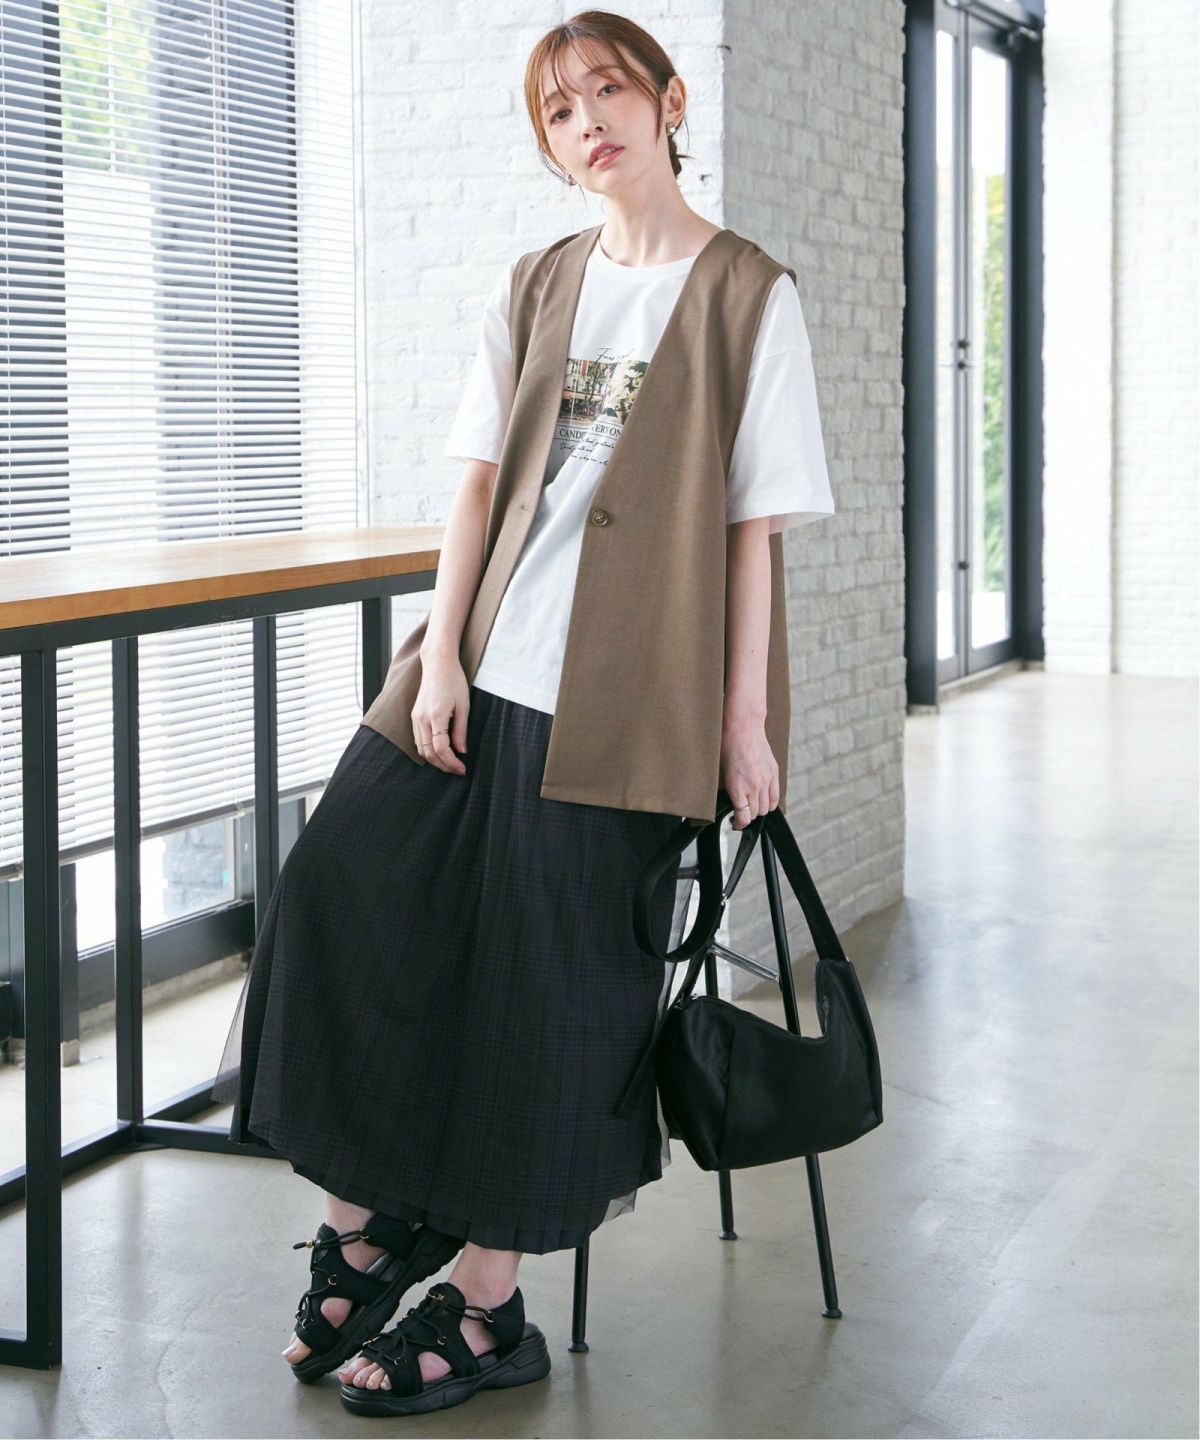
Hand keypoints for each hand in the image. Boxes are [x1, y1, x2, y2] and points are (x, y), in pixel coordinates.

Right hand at [412, 654, 469, 774]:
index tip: (462, 769)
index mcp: (436, 716)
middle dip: (443, 765)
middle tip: (457, 770)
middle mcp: (422, 718)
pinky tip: (440, 752)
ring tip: (450, 763)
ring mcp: (415, 717)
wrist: (438, 664)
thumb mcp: (464, 706)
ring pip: (420, 748)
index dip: (451, 763)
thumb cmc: (454, 681)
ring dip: (434, 760)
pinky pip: (418, 739)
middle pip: (428, 753)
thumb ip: (461, 731)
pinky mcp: (414, 715)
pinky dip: (427, 750)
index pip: (440, 749)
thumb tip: (461, 751)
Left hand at [719, 712, 778, 829]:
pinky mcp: (774, 773)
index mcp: (737, 788)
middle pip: (754, 814)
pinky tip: (763, 800)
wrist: (742, 728)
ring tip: (751, 806)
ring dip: (758, 810)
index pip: (743, 817)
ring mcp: (766, 781)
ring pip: (766, 808)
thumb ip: (730, 791)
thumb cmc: (727, 747)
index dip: (738, 824)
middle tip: (740, 813)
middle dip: (747, 817)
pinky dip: (770, 803)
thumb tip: (732, 804)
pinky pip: (775, 797)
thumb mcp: (722, 773)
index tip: (735, 822)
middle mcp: (753, 787)